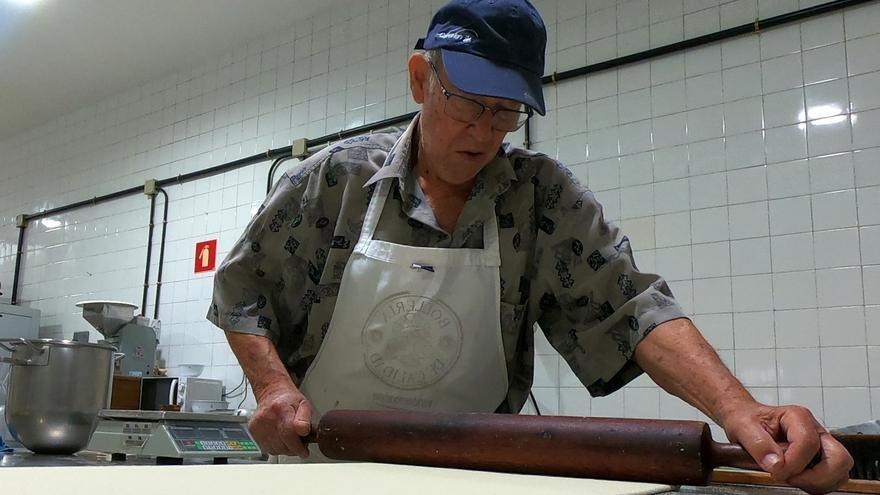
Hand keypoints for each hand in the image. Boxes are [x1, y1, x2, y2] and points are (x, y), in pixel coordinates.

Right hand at [248, 382, 312, 456]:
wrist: (271, 393)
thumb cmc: (288, 400)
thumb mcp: (303, 404)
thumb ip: (305, 419)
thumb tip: (304, 431)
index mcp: (281, 409)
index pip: (289, 434)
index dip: (298, 447)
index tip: (304, 450)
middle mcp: (266, 417)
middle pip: (282, 445)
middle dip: (293, 448)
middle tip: (299, 443)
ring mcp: (258, 425)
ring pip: (275, 450)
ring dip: (284, 449)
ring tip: (289, 439)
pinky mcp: (252, 431)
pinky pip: (266, 449)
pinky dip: (275, 448)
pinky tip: (280, 439)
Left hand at [723, 403, 852, 494]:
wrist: (743, 417)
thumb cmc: (746, 419)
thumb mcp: (742, 426)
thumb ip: (758, 444)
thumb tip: (776, 464)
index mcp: (797, 417)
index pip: (809, 443)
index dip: (793, 463)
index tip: (776, 471)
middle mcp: (814, 430)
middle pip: (839, 458)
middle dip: (817, 476)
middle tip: (790, 478)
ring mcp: (819, 445)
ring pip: (839, 470)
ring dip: (819, 482)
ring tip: (793, 479)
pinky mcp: (818, 458)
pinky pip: (831, 477)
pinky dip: (818, 484)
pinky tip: (797, 480)